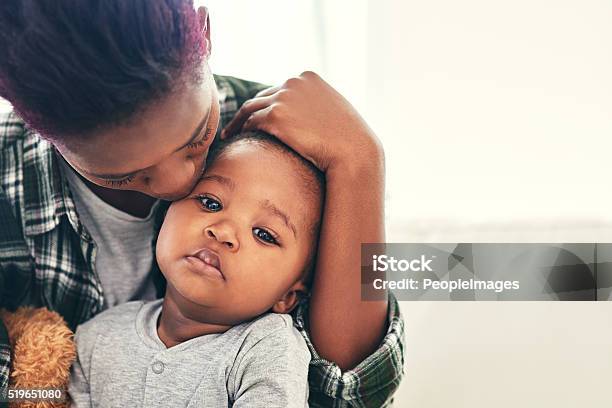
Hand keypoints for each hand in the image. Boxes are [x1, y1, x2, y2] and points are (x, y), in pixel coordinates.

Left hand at [221, 71, 381, 171]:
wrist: (353, 151)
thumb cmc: (348, 138)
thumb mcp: (335, 111)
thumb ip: (317, 105)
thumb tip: (304, 116)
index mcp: (308, 77)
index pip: (280, 89)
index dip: (269, 104)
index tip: (259, 116)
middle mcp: (293, 82)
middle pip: (262, 96)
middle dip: (252, 111)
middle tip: (239, 125)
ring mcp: (283, 97)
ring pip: (250, 107)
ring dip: (238, 121)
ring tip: (230, 133)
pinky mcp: (275, 116)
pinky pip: (250, 121)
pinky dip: (241, 129)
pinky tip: (237, 139)